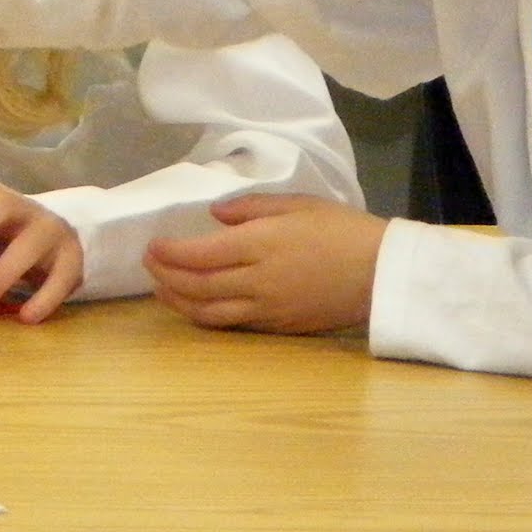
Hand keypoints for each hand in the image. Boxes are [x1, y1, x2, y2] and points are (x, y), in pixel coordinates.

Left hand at [0, 165, 84, 322]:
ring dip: (4, 270)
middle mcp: (22, 207)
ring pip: (32, 242)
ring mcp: (50, 230)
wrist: (55, 246)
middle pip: (0, 203)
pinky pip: (62, 276)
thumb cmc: (0, 240)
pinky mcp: (72, 258)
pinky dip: (44, 297)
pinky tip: (25, 316)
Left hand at [143, 193, 386, 334]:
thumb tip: (214, 216)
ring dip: (179, 302)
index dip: (170, 253)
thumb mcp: (297, 204)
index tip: (151, 245)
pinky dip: (206, 316)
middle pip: (198, 286)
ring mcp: (267, 309)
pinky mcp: (279, 327)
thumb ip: (250, 209)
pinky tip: (196, 306)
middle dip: (166, 276)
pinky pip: (233, 324)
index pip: (200, 255)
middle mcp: (258, 281)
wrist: (382, 273)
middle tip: (149, 264)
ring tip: (161, 289)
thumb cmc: (341, 229)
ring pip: (210, 312)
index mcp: (260, 245)